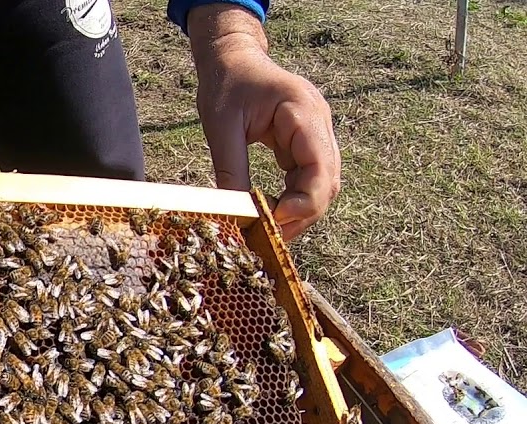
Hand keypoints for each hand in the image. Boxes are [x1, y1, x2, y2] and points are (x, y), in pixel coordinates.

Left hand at [187, 5, 340, 238]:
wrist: (233, 59)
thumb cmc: (227, 85)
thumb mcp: (221, 127)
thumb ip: (231, 168)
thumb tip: (236, 212)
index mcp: (303, 112)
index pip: (320, 166)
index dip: (303, 200)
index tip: (274, 220)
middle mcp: (319, 124)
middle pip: (328, 181)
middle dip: (302, 214)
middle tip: (271, 237)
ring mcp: (316, 133)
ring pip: (323, 184)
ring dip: (300, 211)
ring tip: (270, 231)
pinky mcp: (306, 142)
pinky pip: (308, 177)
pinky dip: (293, 199)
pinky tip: (272, 213)